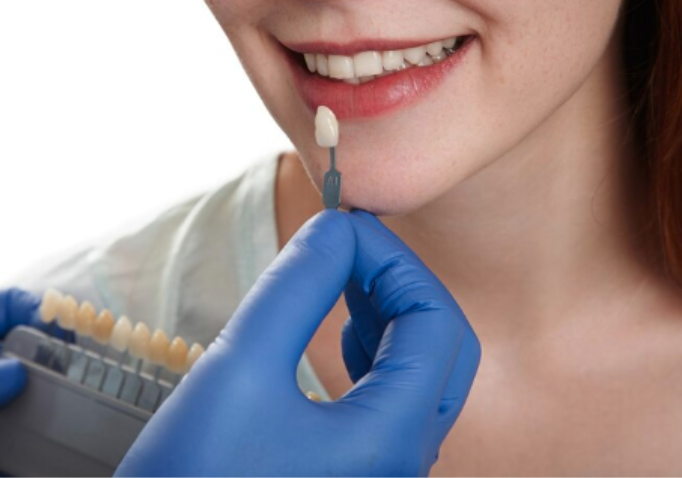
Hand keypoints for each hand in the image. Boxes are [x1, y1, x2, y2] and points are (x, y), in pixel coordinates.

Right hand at [116, 209, 480, 476]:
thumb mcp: (238, 367)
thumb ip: (295, 287)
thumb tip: (334, 228)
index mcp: (391, 440)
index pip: (434, 320)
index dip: (393, 261)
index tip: (342, 229)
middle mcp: (404, 463)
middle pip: (443, 347)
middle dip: (400, 284)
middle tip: (349, 249)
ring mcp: (385, 472)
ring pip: (424, 374)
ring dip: (392, 314)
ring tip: (346, 278)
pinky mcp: (358, 473)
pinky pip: (396, 401)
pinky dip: (377, 352)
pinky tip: (341, 334)